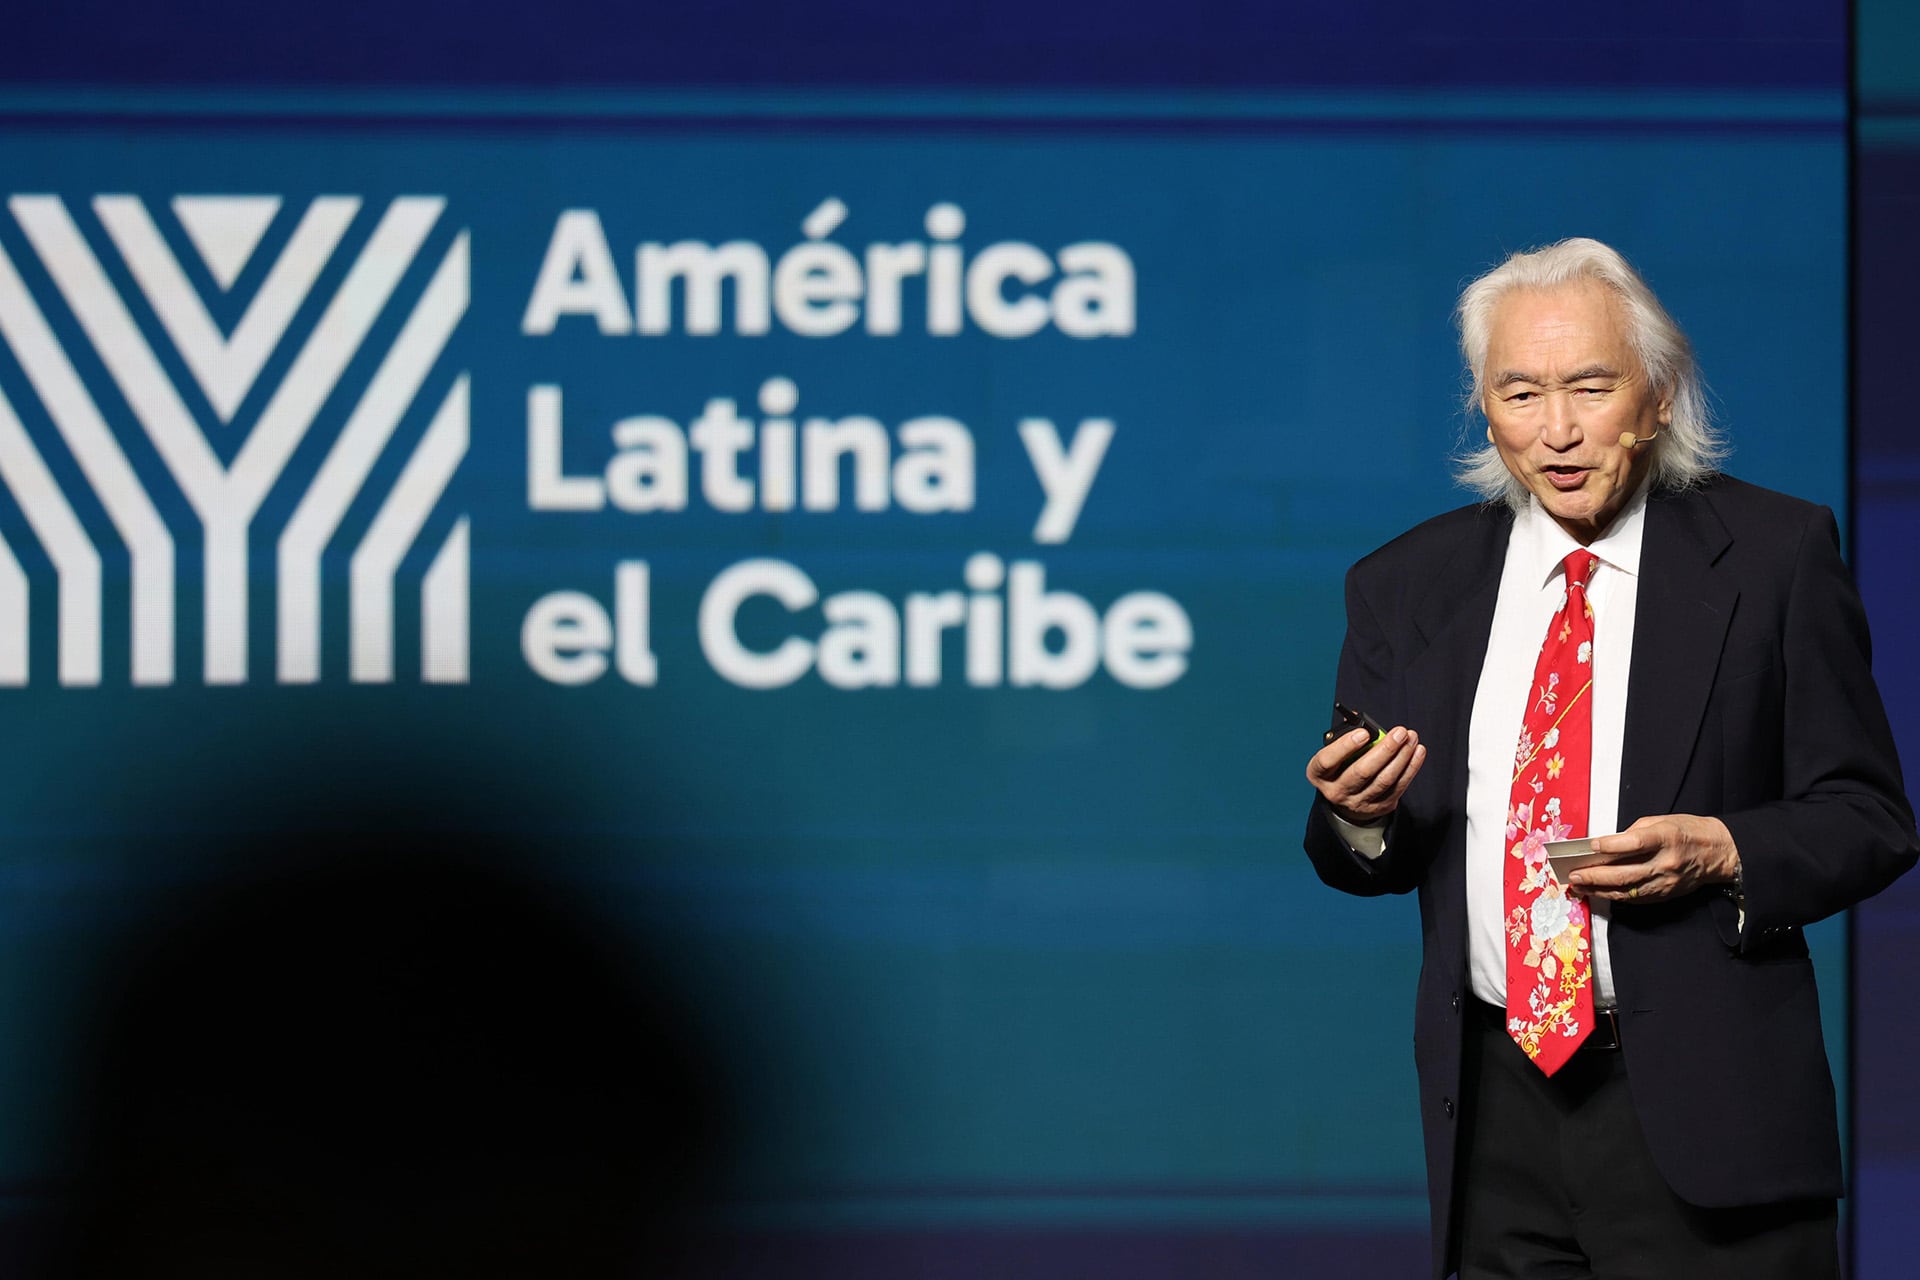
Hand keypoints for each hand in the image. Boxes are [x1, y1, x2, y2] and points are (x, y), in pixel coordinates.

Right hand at [1306, 725, 1425, 825]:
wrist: (1347, 799)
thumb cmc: (1340, 768)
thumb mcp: (1333, 755)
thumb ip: (1345, 739)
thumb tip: (1364, 722)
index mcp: (1319, 774)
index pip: (1327, 761)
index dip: (1345, 746)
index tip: (1364, 733)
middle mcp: (1337, 791)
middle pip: (1362, 772)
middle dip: (1384, 750)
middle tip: (1399, 733)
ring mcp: (1358, 802)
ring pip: (1384, 780)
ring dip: (1401, 757)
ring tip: (1411, 739)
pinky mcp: (1379, 806)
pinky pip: (1398, 787)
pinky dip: (1411, 768)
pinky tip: (1417, 752)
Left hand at [1569, 814, 1740, 902]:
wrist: (1719, 852)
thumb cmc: (1688, 831)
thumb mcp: (1661, 821)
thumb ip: (1633, 833)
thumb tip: (1606, 846)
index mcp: (1667, 838)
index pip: (1634, 844)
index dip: (1610, 846)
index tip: (1590, 846)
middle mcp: (1666, 862)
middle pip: (1626, 873)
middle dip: (1595, 876)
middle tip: (1573, 875)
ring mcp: (1666, 882)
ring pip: (1627, 891)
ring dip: (1599, 890)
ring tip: (1578, 887)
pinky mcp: (1666, 894)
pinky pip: (1636, 898)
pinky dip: (1615, 896)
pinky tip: (1598, 892)